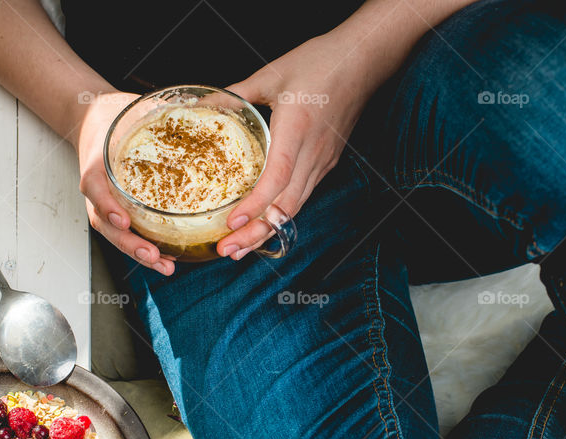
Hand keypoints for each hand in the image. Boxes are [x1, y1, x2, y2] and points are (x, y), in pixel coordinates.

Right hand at [73, 91, 175, 275]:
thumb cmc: (117, 117)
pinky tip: (167, 258)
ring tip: (164, 266)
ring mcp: (105, 202)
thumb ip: (160, 111)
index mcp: (97, 162)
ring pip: (115, 234)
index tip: (122, 219)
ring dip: (138, 253)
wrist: (96, 120)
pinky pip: (127, 233)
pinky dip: (145, 247)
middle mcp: (98, 188)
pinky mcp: (117, 210)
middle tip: (152, 255)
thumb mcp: (133, 109)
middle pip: (105, 222)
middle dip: (128, 242)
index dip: (107, 204)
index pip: (94, 186)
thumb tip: (204, 105)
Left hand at [218, 32, 375, 259]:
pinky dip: (280, 215)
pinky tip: (262, 224)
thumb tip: (202, 106)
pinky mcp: (325, 163)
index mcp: (297, 130)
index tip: (231, 222)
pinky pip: (302, 197)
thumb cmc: (321, 62)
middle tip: (227, 251)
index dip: (255, 205)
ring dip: (267, 231)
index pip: (277, 179)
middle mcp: (313, 154)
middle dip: (256, 233)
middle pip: (285, 206)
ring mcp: (322, 162)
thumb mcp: (273, 74)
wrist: (363, 60)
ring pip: (295, 207)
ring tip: (240, 248)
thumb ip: (236, 94)